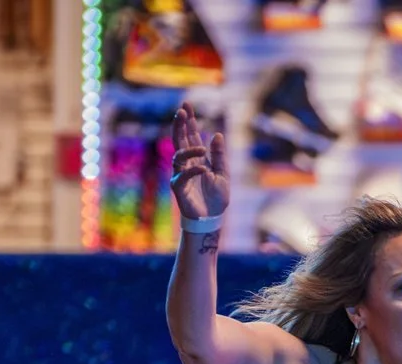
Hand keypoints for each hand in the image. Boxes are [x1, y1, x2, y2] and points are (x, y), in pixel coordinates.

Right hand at [169, 105, 228, 222]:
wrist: (212, 219)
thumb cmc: (216, 198)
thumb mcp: (223, 174)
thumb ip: (219, 156)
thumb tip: (217, 135)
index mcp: (197, 158)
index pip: (191, 136)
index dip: (189, 122)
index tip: (187, 105)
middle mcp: (186, 164)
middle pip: (180, 140)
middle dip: (180, 125)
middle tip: (182, 110)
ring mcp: (181, 174)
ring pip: (178, 155)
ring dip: (189, 149)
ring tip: (202, 148)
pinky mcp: (179, 187)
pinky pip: (182, 175)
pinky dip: (193, 170)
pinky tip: (204, 169)